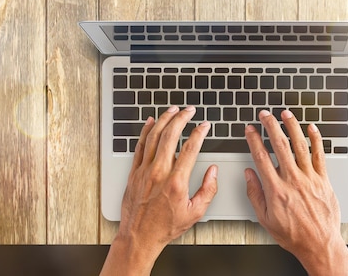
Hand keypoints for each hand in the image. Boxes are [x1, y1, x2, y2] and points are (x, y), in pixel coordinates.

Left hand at [100, 106, 217, 275]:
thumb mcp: (195, 213)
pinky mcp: (134, 172)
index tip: (204, 125)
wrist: (139, 237)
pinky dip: (146, 131)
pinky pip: (140, 146)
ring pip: (154, 136)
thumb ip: (208, 190)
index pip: (191, 148)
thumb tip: (214, 171)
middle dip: (181, 118)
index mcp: (176, 182)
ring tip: (173, 110)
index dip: (199, 133)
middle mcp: (159, 173)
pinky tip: (150, 122)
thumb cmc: (165, 227)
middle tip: (189, 110)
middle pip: (170, 135)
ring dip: (164, 119)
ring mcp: (144, 171)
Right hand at [245, 110, 347, 275]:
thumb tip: (249, 174)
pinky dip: (316, 139)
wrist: (319, 244)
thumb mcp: (265, 219)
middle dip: (271, 126)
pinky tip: (311, 128)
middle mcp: (293, 180)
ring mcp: (310, 178)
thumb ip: (255, 194)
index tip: (250, 130)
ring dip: (292, 127)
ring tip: (285, 114)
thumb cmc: (293, 234)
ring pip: (300, 145)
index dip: (254, 140)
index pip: (261, 157)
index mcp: (276, 189)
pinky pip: (320, 155)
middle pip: (280, 145)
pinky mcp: (323, 180)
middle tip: (265, 115)